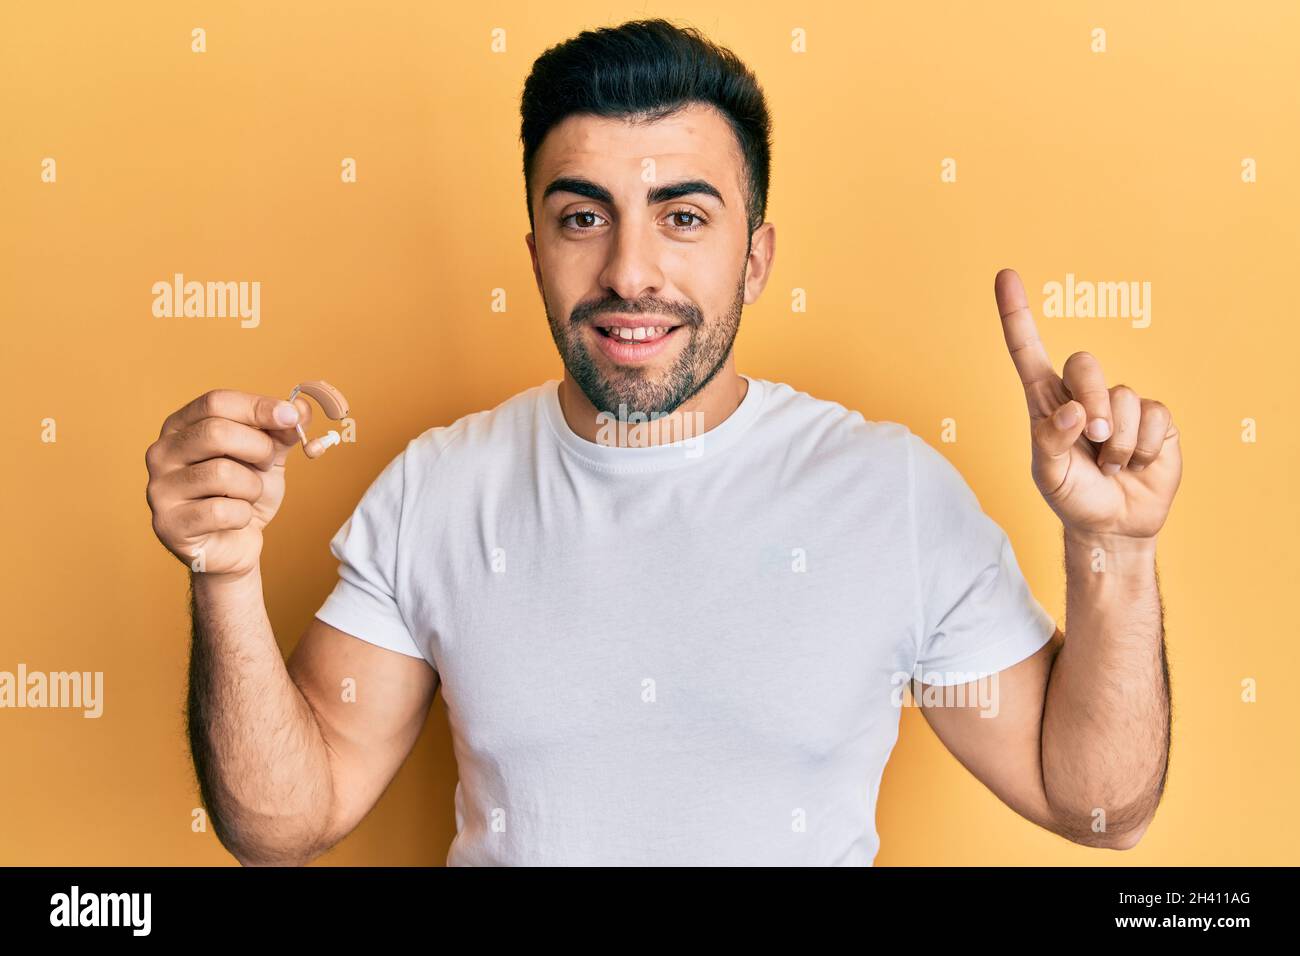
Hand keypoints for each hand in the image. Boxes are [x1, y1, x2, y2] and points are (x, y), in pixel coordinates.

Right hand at [145, 389, 313, 577]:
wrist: (235, 545)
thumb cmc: (244, 494)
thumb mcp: (268, 457)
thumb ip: (281, 431)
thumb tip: (301, 408)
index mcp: (181, 426)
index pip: (215, 401)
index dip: (257, 407)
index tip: (291, 417)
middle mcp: (162, 453)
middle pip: (215, 432)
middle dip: (259, 449)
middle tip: (268, 464)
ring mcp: (159, 489)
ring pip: (221, 473)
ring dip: (252, 487)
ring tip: (248, 495)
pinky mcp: (168, 524)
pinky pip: (220, 511)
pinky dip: (242, 515)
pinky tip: (236, 519)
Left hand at [994, 269, 1181, 540]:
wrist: (1114, 525)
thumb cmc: (1072, 495)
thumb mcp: (1048, 474)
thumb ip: (1051, 441)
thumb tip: (1074, 412)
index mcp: (1046, 402)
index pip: (1027, 350)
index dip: (1016, 314)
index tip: (1004, 275)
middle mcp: (1082, 395)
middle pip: (1084, 364)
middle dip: (1091, 401)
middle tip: (1093, 439)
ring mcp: (1120, 404)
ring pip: (1123, 397)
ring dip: (1118, 442)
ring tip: (1112, 465)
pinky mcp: (1155, 418)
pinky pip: (1155, 416)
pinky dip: (1144, 447)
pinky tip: (1136, 463)